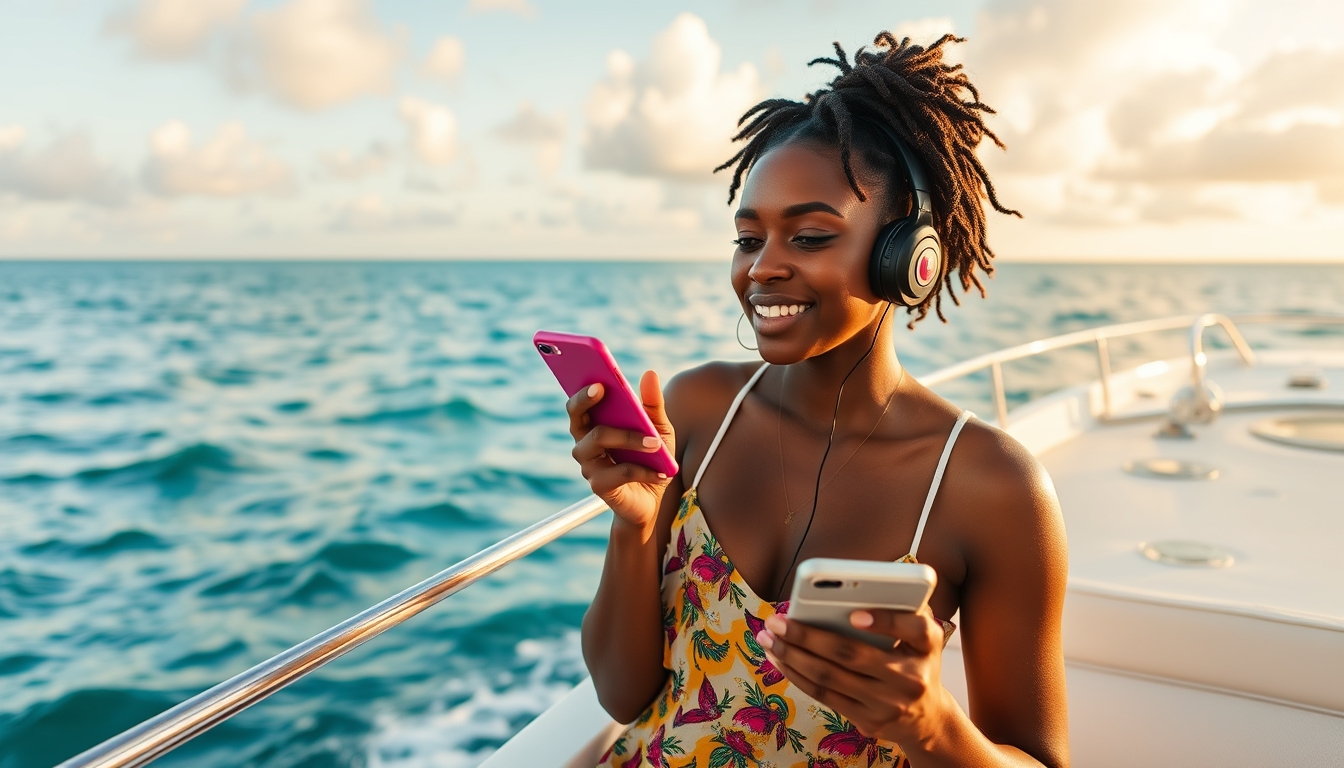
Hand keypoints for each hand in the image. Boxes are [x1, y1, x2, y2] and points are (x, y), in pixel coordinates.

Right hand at [568, 370, 674, 535]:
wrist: (653, 499)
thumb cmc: (651, 458)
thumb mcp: (658, 429)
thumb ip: (653, 403)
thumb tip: (649, 373)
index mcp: (594, 425)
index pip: (578, 404)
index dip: (582, 391)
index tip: (596, 379)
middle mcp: (585, 443)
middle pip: (577, 418)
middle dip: (587, 401)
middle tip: (604, 390)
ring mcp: (589, 465)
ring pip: (599, 440)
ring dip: (629, 438)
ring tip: (655, 444)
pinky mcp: (599, 486)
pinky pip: (620, 471)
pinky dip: (644, 470)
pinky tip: (662, 472)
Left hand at [756, 605, 953, 750]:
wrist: (927, 718)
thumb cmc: (916, 662)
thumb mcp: (923, 636)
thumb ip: (902, 609)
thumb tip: (865, 586)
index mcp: (927, 647)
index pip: (914, 630)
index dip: (884, 621)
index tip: (855, 614)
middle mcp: (911, 679)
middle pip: (851, 655)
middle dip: (807, 636)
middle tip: (776, 621)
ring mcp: (887, 705)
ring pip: (830, 678)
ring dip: (792, 656)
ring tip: (768, 638)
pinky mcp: (868, 722)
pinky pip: (824, 696)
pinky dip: (797, 675)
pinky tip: (779, 659)